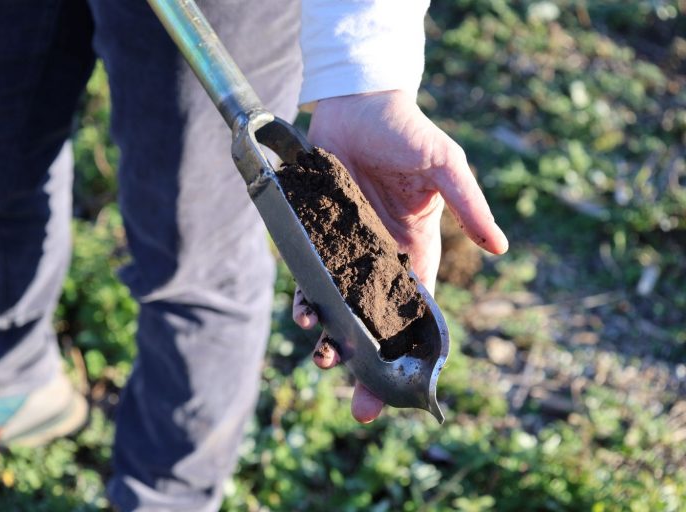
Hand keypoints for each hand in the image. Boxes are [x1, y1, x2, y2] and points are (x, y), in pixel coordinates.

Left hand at [292, 90, 507, 422]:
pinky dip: (306, 299)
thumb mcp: (445, 166)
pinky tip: (303, 315)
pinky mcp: (314, 238)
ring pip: (337, 309)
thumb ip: (467, 205)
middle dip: (366, 366)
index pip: (415, 314)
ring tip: (322, 358)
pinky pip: (309, 277)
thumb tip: (500, 248)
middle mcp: (379, 260)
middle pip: (373, 325)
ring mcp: (344, 252)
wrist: (356, 104)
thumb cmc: (407, 132)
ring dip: (332, 339)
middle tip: (359, 406)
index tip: (404, 392)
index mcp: (415, 252)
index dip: (410, 354)